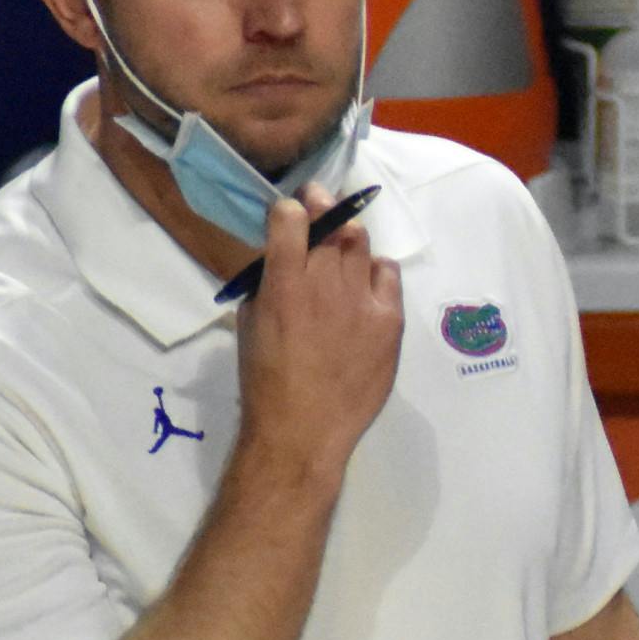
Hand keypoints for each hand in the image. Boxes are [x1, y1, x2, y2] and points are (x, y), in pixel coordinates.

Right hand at [234, 189, 402, 483]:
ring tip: (342, 255)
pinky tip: (366, 287)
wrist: (303, 431)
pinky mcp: (389, 319)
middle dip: (323, 211)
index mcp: (282, 284)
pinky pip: (388, 273)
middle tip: (320, 213)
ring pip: (361, 242)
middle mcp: (325, 283)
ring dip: (348, 240)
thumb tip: (279, 261)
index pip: (291, 217)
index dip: (291, 208)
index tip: (291, 212)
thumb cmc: (265, 382)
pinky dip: (375, 271)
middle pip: (332, 223)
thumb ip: (266, 285)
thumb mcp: (249, 325)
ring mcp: (362, 300)